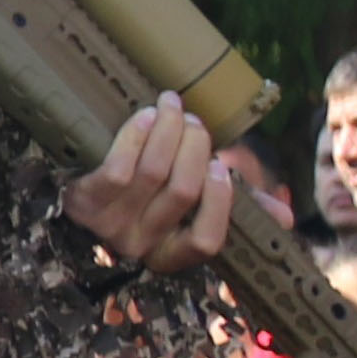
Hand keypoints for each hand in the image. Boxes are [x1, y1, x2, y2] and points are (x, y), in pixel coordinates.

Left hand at [64, 93, 238, 275]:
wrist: (70, 191)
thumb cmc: (142, 195)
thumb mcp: (185, 206)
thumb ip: (234, 208)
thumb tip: (286, 218)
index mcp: (169, 251)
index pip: (206, 241)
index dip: (218, 200)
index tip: (220, 164)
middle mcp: (138, 244)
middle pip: (182, 191)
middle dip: (194, 146)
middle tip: (194, 120)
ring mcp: (107, 225)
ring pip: (153, 173)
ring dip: (170, 131)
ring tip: (173, 106)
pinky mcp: (82, 202)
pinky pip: (118, 167)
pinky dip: (138, 135)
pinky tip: (148, 115)